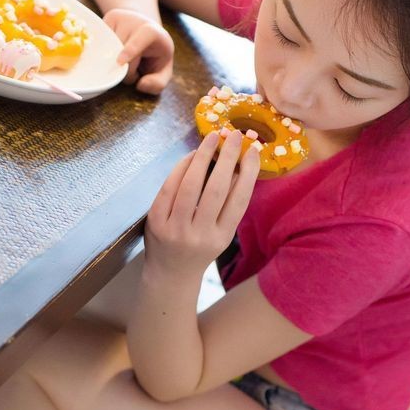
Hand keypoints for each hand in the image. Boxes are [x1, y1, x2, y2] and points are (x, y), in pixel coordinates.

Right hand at [104, 8, 173, 93]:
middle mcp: (132, 20)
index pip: (139, 40)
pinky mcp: (105, 20)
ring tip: (126, 58)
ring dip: (113, 63)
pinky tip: (116, 50)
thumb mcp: (162, 70)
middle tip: (134, 69)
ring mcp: (117, 18)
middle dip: (124, 70)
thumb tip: (141, 84)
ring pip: (107, 50)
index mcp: (152, 31)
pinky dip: (105, 54)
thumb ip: (157, 83)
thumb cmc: (155, 53)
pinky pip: (99, 45)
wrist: (145, 29)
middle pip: (119, 53)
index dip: (130, 51)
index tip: (120, 62)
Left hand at [144, 129, 259, 277]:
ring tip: (212, 139)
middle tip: (234, 135)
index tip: (253, 151)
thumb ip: (229, 205)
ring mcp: (175, 229)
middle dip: (226, 158)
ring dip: (202, 157)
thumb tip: (239, 165)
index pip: (238, 200)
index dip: (248, 173)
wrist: (171, 273)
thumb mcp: (221, 234)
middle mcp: (199, 235)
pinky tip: (191, 156)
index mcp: (221, 238)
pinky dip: (181, 168)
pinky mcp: (155, 222)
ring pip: (190, 185)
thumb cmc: (201, 248)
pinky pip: (169, 188)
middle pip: (215, 189)